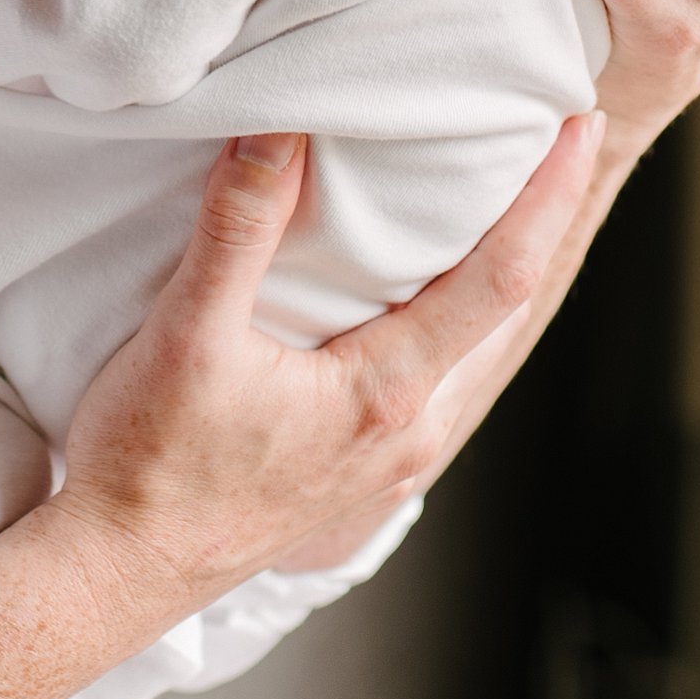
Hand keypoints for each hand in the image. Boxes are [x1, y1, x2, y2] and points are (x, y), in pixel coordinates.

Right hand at [49, 114, 604, 622]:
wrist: (120, 571)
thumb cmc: (148, 466)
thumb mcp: (185, 334)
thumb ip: (237, 227)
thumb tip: (278, 129)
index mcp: (387, 396)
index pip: (501, 279)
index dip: (547, 196)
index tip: (579, 127)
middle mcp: (410, 434)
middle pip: (506, 313)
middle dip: (537, 224)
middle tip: (558, 141)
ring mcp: (392, 461)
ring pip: (472, 350)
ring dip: (495, 274)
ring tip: (503, 201)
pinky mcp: (364, 472)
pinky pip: (436, 379)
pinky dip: (452, 319)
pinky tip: (426, 295)